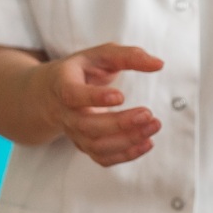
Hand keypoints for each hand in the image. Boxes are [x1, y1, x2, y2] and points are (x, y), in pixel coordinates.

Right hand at [39, 43, 163, 165]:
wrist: (53, 94)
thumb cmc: (82, 71)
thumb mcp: (101, 55)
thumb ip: (129, 56)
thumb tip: (159, 64)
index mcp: (63, 84)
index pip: (72, 95)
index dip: (94, 98)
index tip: (121, 96)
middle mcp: (65, 113)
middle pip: (87, 126)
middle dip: (120, 123)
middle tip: (148, 114)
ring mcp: (74, 132)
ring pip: (96, 146)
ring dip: (127, 140)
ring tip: (153, 126)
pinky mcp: (84, 145)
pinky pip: (102, 158)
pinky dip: (126, 155)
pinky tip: (147, 143)